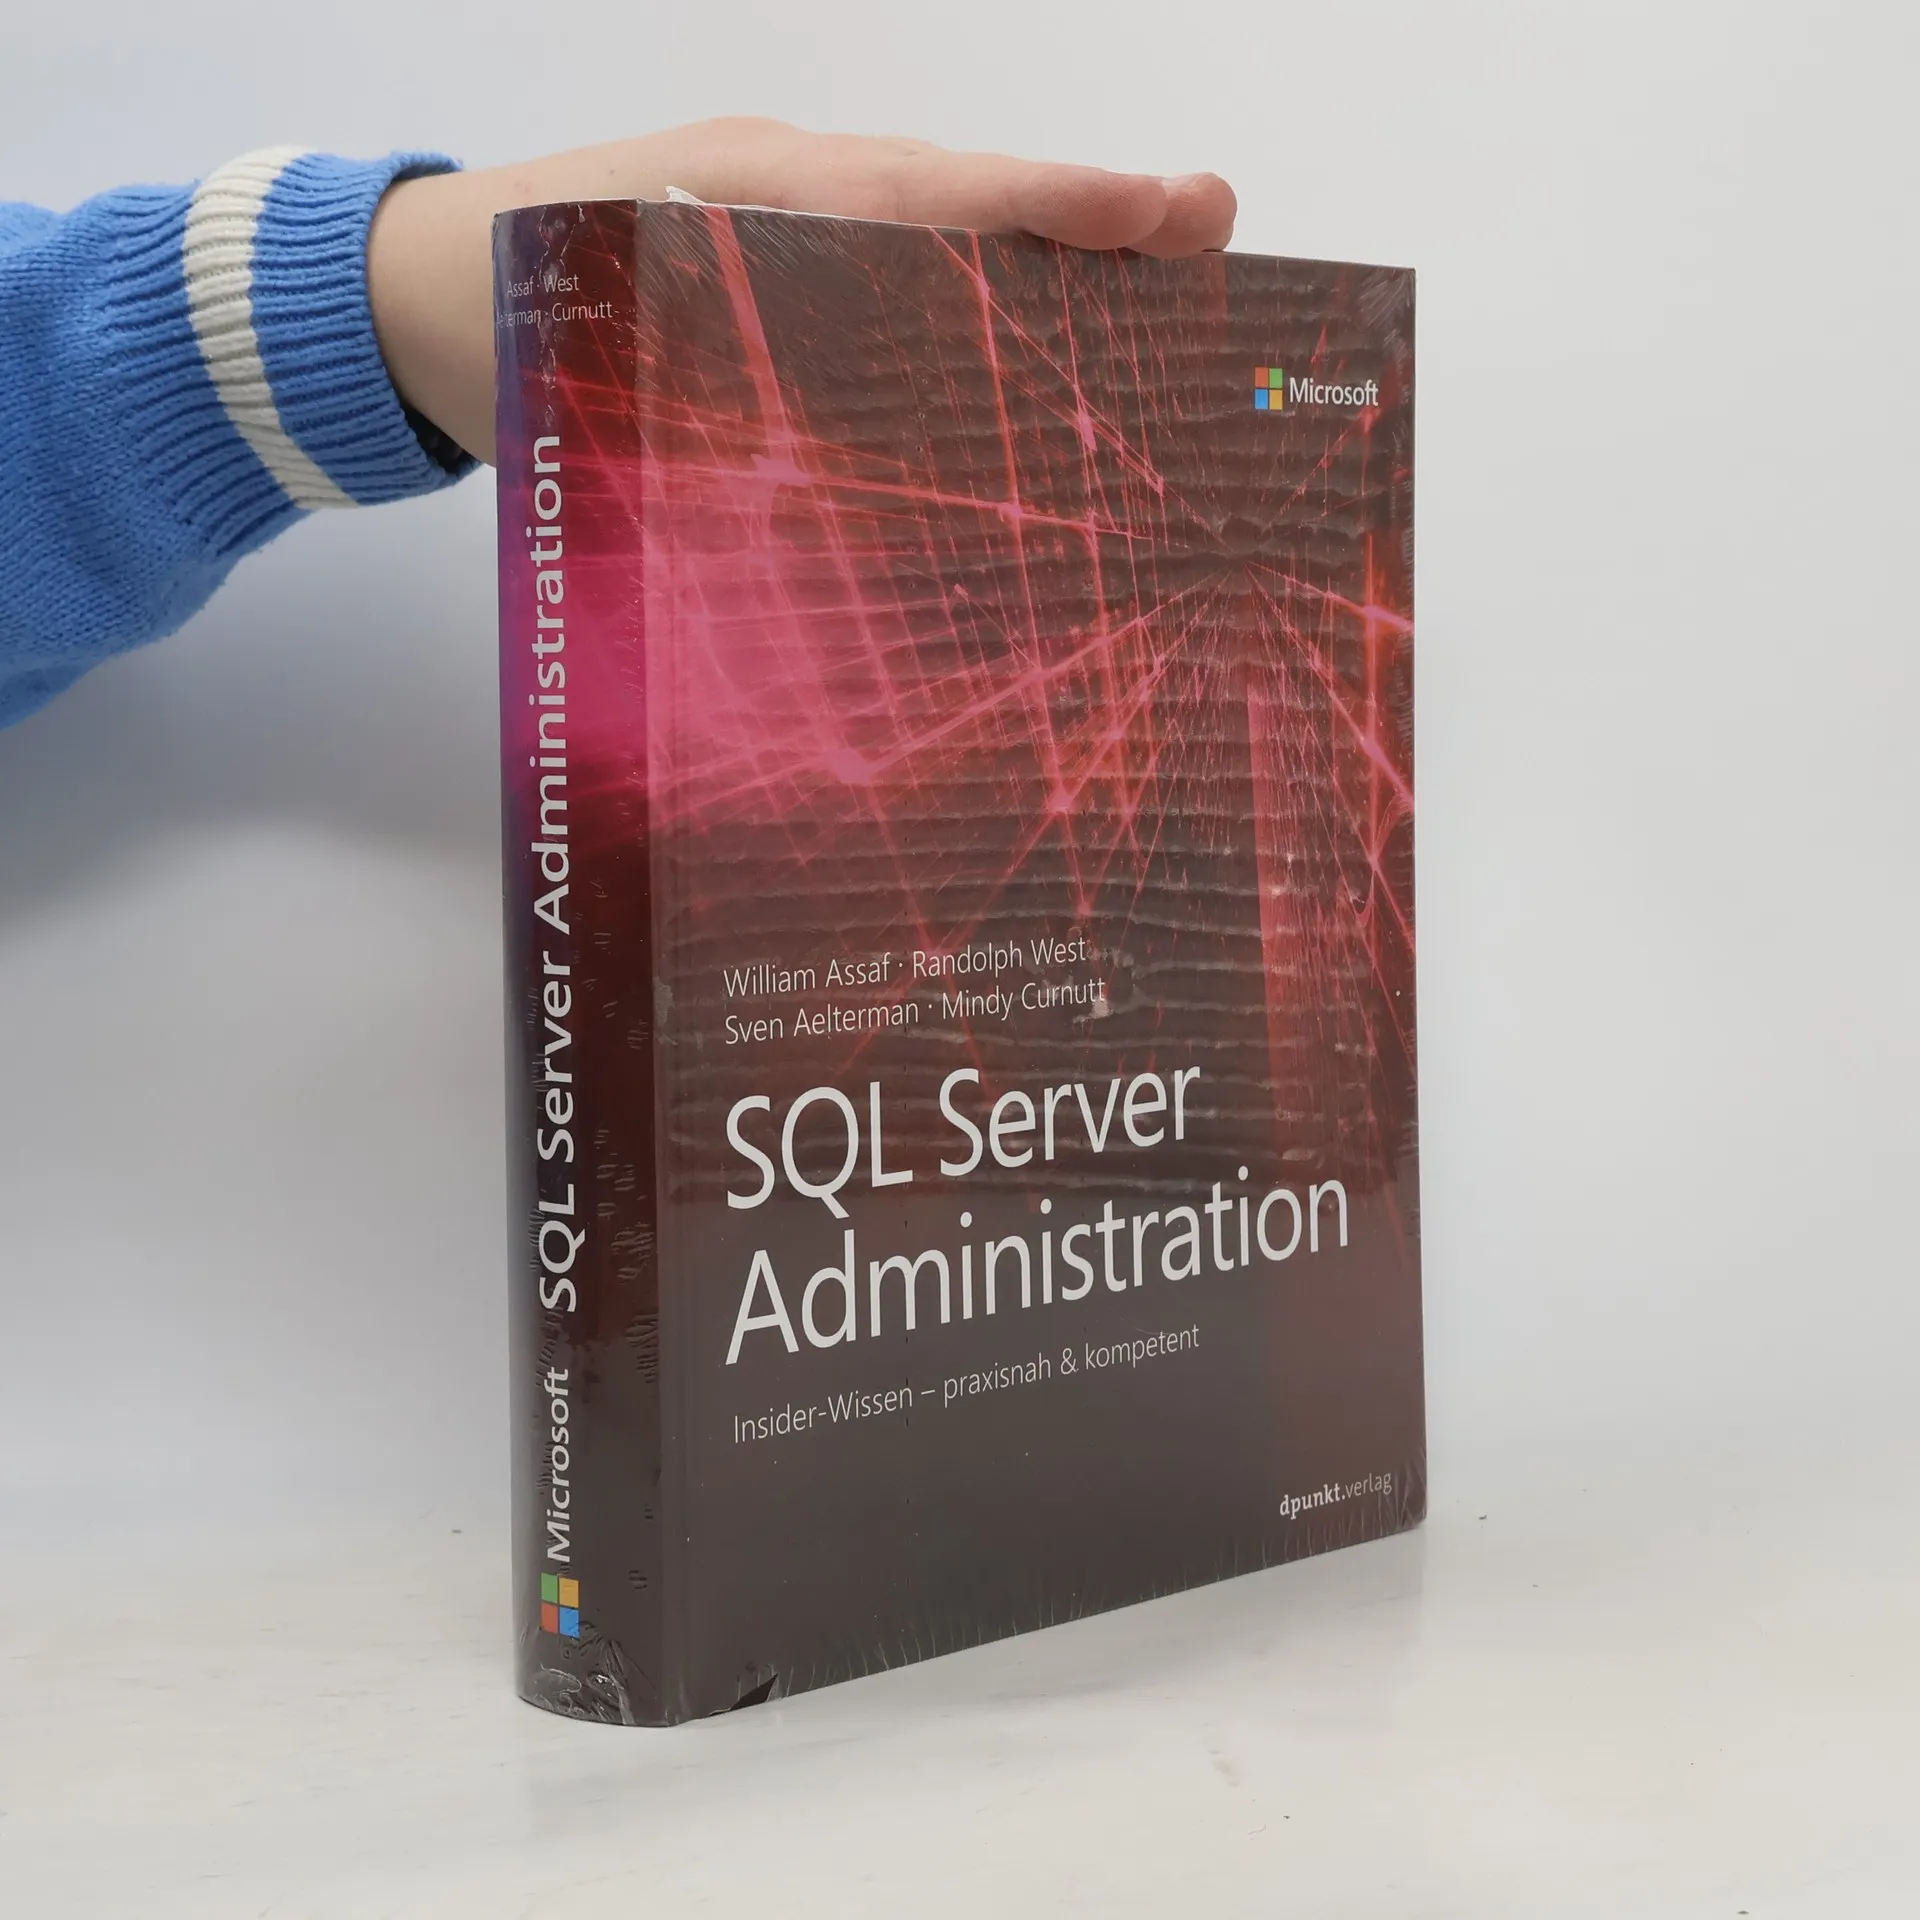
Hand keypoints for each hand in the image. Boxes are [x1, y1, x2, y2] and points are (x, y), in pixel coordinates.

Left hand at [366, 118, 1236, 462]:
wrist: (409, 298)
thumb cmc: (503, 333)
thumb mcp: (603, 375)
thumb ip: (708, 423)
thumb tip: (840, 548)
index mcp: (755, 198)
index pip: (929, 196)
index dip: (1052, 209)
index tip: (1168, 215)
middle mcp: (789, 191)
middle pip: (961, 199)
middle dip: (1085, 221)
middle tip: (1212, 233)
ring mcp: (786, 214)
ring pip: (934, 232)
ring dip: (1041, 263)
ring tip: (1163, 295)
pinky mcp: (774, 259)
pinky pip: (887, 264)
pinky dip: (965, 294)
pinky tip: (1029, 356)